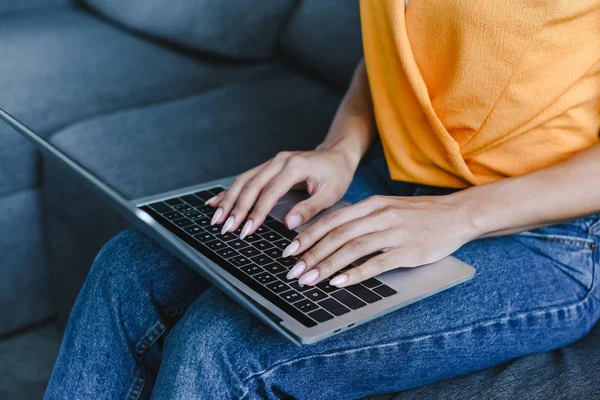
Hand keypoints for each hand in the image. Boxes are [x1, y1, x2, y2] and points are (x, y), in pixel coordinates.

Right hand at [206, 149, 357, 237]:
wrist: (337, 155)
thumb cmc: (336, 174)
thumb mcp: (330, 194)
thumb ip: (309, 209)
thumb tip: (288, 224)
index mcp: (295, 166)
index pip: (270, 192)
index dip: (256, 212)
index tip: (246, 229)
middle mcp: (280, 160)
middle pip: (251, 185)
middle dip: (236, 208)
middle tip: (226, 228)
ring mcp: (272, 161)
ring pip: (244, 180)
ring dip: (229, 200)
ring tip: (217, 218)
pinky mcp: (268, 166)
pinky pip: (246, 178)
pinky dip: (231, 191)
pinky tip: (217, 201)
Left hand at [282, 194, 477, 286]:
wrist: (457, 214)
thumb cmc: (419, 215)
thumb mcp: (388, 208)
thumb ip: (362, 219)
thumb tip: (331, 235)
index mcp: (372, 204)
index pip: (332, 220)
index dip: (308, 236)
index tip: (290, 251)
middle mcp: (380, 215)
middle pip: (337, 235)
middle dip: (311, 254)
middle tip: (293, 271)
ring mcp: (394, 233)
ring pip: (352, 248)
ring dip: (327, 265)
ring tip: (309, 280)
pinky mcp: (407, 251)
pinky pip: (376, 263)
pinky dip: (355, 273)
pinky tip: (339, 283)